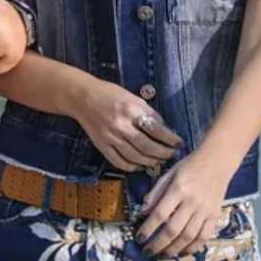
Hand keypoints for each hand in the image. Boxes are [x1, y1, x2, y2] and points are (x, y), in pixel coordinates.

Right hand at [68, 78, 182, 171]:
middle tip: (172, 154)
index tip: (179, 143)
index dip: (170, 139)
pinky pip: (119, 161)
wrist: (81, 97)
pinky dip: (131, 167)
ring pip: (135, 157)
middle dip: (164, 153)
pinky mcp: (101, 145)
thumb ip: (148, 113)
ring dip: (150, 161)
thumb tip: (164, 128)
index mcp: (130, 111)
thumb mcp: (133, 97)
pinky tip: (139, 165)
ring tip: (159, 160)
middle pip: (147, 147)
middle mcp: (120, 126)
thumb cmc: (108, 94)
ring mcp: (110, 137)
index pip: (156, 130)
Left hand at [137, 150, 231, 256]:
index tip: (139, 237)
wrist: (217, 161)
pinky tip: (183, 252)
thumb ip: (155, 193)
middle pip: (174, 229)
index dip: (148, 228)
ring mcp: (205, 211)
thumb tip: (142, 212)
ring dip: (174, 249)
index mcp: (178, 190)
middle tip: (147, 252)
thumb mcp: (168, 174)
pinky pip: (205, 236)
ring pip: (189, 236)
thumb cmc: (189, 166)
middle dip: (158, 243)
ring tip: (162, 255)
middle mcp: (192, 202)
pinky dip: (193, 247)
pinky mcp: (215, 216)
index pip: (160, 214)